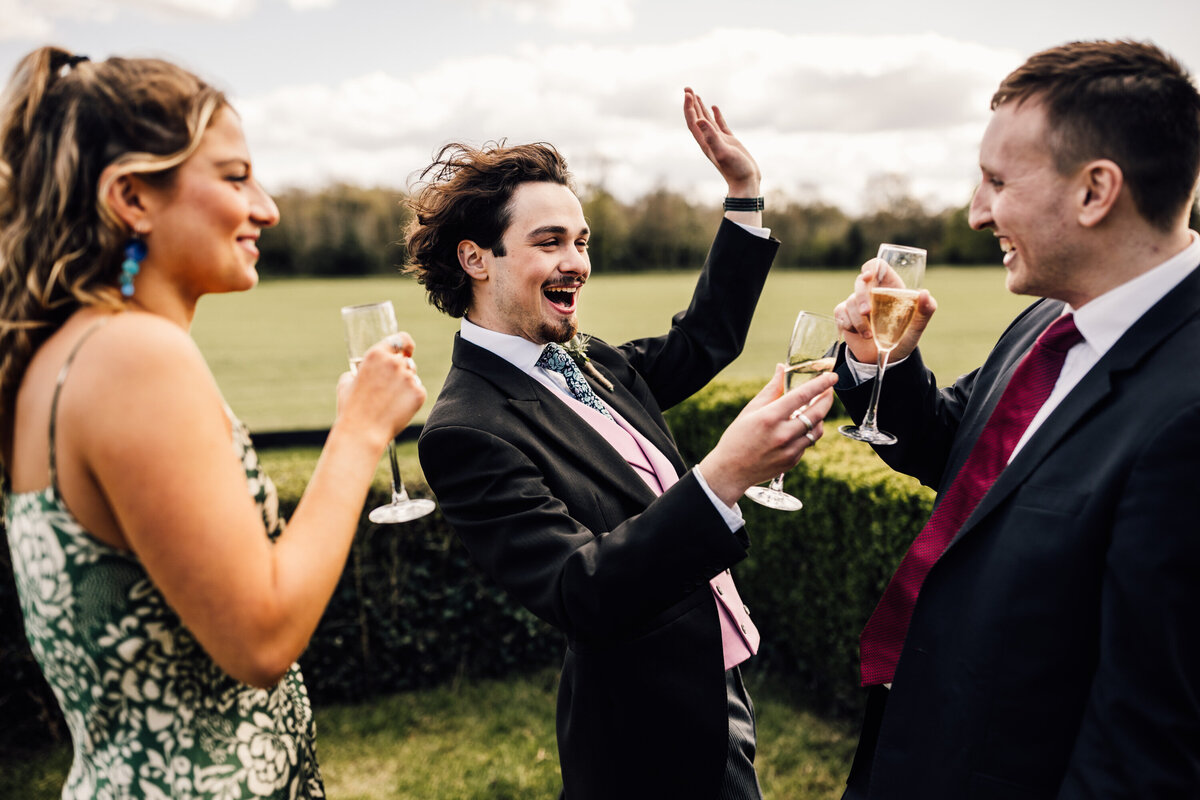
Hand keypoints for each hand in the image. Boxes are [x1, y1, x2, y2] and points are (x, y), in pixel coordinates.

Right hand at [337, 332, 426, 443]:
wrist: (363, 432)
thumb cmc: (352, 409)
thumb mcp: (345, 383)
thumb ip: (357, 371)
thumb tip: (359, 372)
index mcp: (376, 355)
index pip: (400, 339)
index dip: (406, 344)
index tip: (408, 350)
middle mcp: (394, 363)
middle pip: (406, 361)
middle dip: (400, 372)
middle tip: (389, 389)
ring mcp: (408, 378)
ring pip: (412, 377)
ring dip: (405, 385)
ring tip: (389, 401)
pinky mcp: (419, 394)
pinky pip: (418, 391)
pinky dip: (411, 399)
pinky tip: (397, 409)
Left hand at [683, 87, 760, 197]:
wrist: (746, 182)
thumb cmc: (735, 170)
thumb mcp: (722, 151)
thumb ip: (711, 136)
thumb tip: (699, 121)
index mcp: (705, 142)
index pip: (693, 121)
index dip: (689, 107)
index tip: (687, 93)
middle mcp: (709, 140)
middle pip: (697, 118)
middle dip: (691, 103)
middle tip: (687, 88)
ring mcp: (719, 140)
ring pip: (707, 120)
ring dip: (700, 107)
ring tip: (696, 94)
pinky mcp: (729, 142)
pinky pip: (720, 125)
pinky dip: (716, 115)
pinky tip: (714, 107)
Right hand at [698, 367, 837, 505]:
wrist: (731, 471)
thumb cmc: (737, 438)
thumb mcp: (751, 410)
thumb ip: (771, 389)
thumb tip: (781, 369)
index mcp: (770, 417)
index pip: (803, 396)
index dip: (821, 384)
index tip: (832, 376)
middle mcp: (783, 434)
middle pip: (817, 413)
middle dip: (827, 399)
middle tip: (829, 391)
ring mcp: (790, 450)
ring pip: (817, 429)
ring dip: (820, 417)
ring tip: (813, 410)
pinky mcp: (793, 461)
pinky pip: (808, 442)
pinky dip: (807, 433)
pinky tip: (798, 429)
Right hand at [834, 259, 936, 364]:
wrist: (885, 359)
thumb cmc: (903, 339)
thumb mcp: (917, 326)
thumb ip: (926, 310)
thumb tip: (924, 293)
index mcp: (890, 287)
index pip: (877, 266)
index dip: (871, 267)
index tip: (869, 276)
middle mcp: (872, 292)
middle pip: (859, 282)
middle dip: (861, 297)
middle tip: (867, 313)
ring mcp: (857, 303)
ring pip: (850, 301)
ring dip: (858, 320)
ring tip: (869, 336)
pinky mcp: (845, 315)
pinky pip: (840, 312)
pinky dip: (847, 323)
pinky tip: (856, 333)